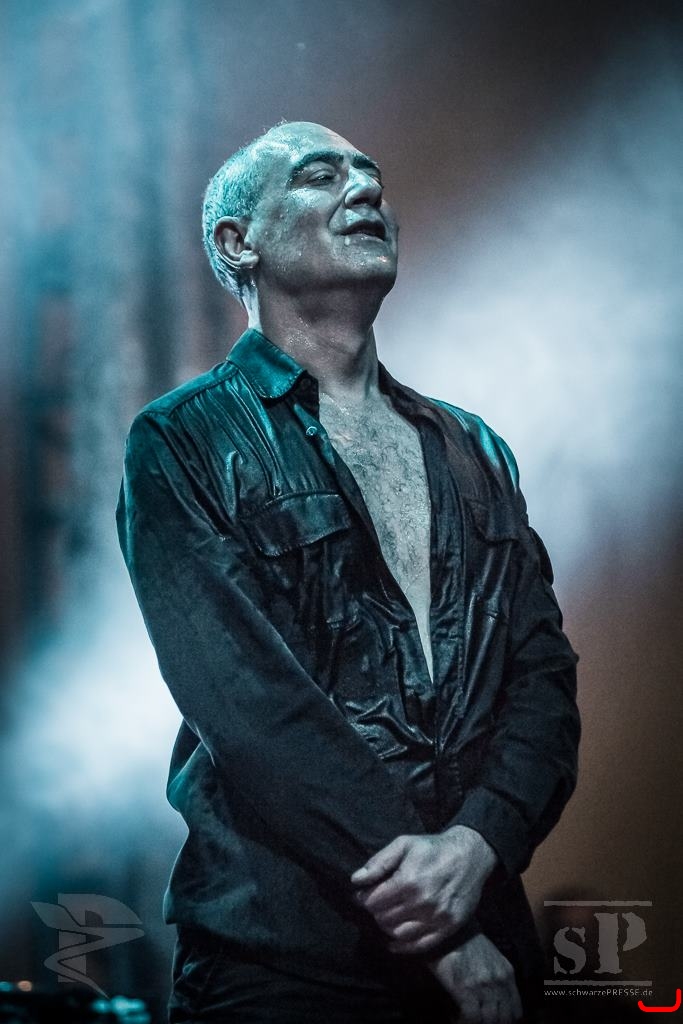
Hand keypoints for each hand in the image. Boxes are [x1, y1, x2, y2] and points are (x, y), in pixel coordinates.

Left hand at [350, 825, 497, 953]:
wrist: (470, 855)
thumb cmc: (433, 848)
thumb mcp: (404, 844)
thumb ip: (379, 862)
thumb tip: (356, 880)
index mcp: (408, 881)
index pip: (374, 902)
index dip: (364, 899)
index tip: (364, 895)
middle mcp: (422, 902)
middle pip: (384, 919)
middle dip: (376, 912)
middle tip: (377, 904)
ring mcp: (436, 917)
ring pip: (398, 934)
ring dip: (388, 927)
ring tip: (388, 916)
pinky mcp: (448, 928)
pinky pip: (419, 945)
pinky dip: (403, 947)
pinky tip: (394, 942)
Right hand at [428, 934, 522, 1023]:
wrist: (452, 930)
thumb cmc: (469, 942)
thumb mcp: (493, 958)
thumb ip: (499, 977)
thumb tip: (497, 1000)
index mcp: (508, 974)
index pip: (516, 1010)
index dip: (506, 1020)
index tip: (494, 1019)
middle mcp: (500, 982)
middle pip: (504, 1019)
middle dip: (493, 1022)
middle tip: (481, 1020)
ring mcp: (484, 987)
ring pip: (490, 1021)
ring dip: (480, 1022)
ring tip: (469, 1018)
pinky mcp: (467, 991)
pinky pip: (473, 1018)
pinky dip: (465, 1021)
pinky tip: (457, 1017)